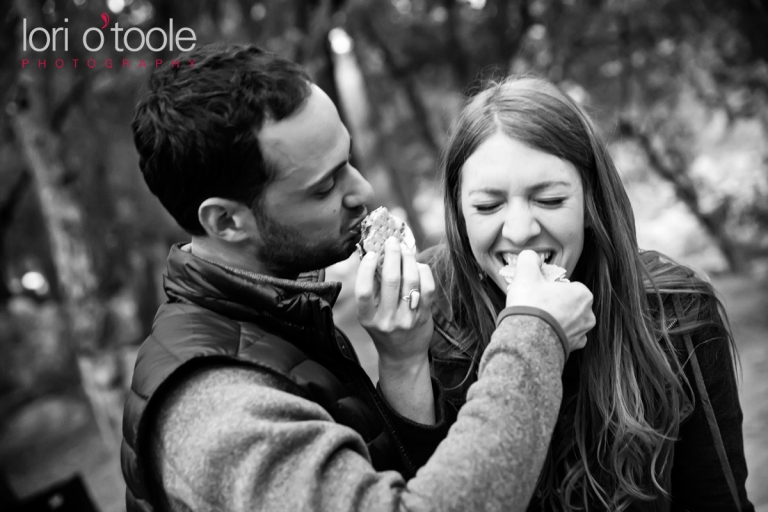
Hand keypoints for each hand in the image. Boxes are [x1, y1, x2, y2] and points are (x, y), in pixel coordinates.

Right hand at [356, 236, 436, 423]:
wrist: (403, 356)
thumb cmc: (384, 329)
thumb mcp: (370, 314)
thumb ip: (371, 289)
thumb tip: (374, 255)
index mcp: (367, 317)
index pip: (363, 290)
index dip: (367, 268)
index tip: (371, 253)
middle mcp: (386, 319)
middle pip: (390, 280)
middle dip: (392, 255)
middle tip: (393, 242)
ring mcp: (407, 318)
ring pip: (411, 280)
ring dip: (409, 259)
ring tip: (406, 250)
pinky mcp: (424, 316)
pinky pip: (427, 287)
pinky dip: (423, 271)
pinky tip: (418, 266)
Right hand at [505, 250, 594, 352]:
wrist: (527, 341)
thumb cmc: (531, 305)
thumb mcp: (526, 273)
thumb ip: (530, 259)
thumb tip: (531, 256)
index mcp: (583, 294)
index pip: (568, 285)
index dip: (551, 287)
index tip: (538, 291)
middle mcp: (588, 314)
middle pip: (569, 303)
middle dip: (555, 303)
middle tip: (536, 304)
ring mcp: (582, 333)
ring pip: (568, 321)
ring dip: (556, 319)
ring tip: (537, 320)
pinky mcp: (573, 348)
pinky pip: (565, 337)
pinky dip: (556, 334)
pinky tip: (542, 333)